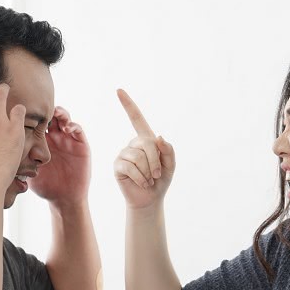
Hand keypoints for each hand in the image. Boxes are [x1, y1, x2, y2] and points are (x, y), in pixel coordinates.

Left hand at [27, 106, 90, 205]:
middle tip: (40, 106)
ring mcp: (69, 140)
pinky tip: (66, 128)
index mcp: (42, 141)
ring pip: (65, 119)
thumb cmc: (45, 186)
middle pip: (51, 115)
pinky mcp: (81, 146)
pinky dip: (73, 126)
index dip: (31, 113)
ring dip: (61, 113)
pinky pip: (78, 130)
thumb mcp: (28, 170)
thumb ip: (17, 158)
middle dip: (46, 109)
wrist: (64, 199)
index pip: (37, 121)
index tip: (23, 107)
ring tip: (55, 113)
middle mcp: (56, 137)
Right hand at [114, 89, 175, 209]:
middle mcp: (133, 144)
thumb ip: (168, 150)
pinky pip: (130, 167)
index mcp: (146, 140)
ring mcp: (124, 154)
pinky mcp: (118, 165)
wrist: (150, 198)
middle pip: (146, 144)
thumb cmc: (161, 180)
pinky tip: (143, 183)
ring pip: (138, 156)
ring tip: (150, 179)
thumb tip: (158, 136)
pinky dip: (141, 177)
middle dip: (155, 161)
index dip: (128, 105)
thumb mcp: (170, 165)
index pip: (136, 118)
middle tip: (158, 174)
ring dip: (149, 171)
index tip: (118, 90)